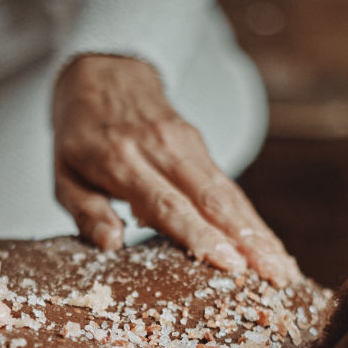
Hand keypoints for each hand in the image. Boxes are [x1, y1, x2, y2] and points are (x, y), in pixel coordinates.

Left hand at [52, 55, 299, 285]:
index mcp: (121, 160)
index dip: (200, 235)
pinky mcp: (200, 145)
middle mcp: (161, 149)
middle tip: (275, 276)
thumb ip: (85, 211)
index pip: (167, 203)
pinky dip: (252, 220)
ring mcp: (186, 144)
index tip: (229, 263)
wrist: (104, 71)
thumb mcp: (63, 173)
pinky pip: (229, 188)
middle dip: (247, 240)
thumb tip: (111, 244)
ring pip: (229, 194)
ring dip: (259, 233)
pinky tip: (271, 248)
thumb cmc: (80, 134)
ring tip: (284, 270)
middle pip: (211, 199)